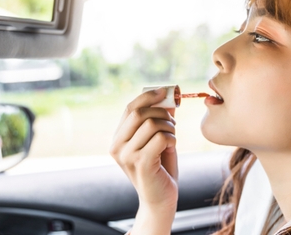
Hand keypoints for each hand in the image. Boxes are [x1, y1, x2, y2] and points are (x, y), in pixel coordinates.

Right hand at [110, 88, 177, 233]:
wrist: (160, 199)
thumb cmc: (160, 169)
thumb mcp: (157, 140)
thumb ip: (158, 120)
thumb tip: (167, 97)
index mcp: (117, 139)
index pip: (129, 108)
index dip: (148, 97)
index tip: (165, 91)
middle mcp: (117, 147)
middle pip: (140, 113)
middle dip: (162, 112)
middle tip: (173, 123)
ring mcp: (127, 156)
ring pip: (152, 124)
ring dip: (170, 128)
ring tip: (172, 138)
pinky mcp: (141, 164)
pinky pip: (161, 138)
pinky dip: (172, 139)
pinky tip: (172, 147)